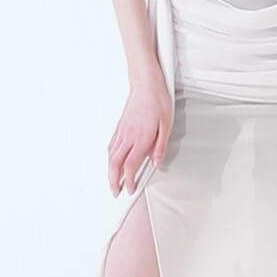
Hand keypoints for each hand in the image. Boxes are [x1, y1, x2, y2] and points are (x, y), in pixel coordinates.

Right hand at [108, 61, 172, 192]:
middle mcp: (127, 136)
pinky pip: (111, 145)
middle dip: (113, 180)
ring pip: (110, 155)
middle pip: (115, 163)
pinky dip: (110, 157)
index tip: (130, 189)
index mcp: (140, 138)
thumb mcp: (166, 125)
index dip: (129, 180)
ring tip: (111, 181)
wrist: (146, 84)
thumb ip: (160, 146)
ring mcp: (121, 131)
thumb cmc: (158, 102)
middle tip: (114, 192)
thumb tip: (156, 164)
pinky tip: (112, 161)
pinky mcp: (119, 126)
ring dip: (109, 170)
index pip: (131, 165)